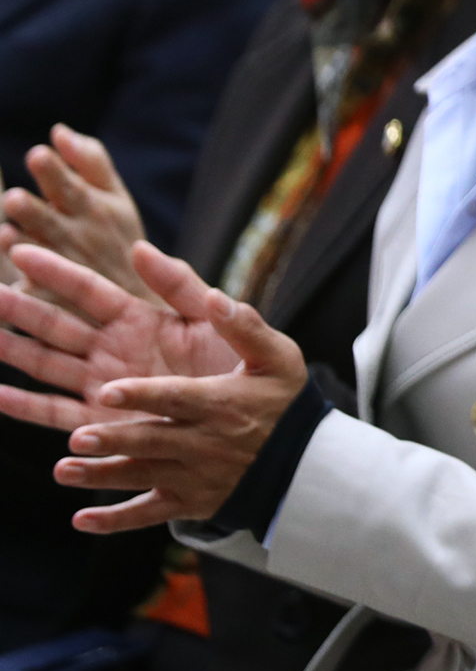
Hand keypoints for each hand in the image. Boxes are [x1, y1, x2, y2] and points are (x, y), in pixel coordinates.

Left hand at [0, 127, 148, 299]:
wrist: (134, 302)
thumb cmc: (120, 242)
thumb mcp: (118, 200)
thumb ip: (91, 163)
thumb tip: (58, 131)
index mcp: (94, 209)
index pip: (71, 186)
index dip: (53, 172)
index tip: (38, 154)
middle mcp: (76, 237)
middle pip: (46, 220)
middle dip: (30, 209)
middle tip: (14, 199)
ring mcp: (62, 269)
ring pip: (31, 255)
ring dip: (17, 244)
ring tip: (5, 235)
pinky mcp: (48, 297)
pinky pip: (25, 291)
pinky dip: (14, 287)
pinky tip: (7, 283)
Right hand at [0, 242, 241, 433]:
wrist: (256, 421)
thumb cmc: (241, 365)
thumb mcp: (214, 320)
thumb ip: (181, 285)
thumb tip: (141, 247)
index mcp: (140, 320)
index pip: (89, 290)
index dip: (55, 271)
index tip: (21, 249)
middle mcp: (115, 350)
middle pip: (56, 324)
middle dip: (19, 308)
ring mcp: (105, 386)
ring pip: (46, 364)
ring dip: (12, 351)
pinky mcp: (104, 423)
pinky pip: (56, 413)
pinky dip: (24, 406)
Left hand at [40, 245, 306, 533]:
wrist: (307, 463)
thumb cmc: (286, 401)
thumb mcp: (278, 357)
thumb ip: (245, 327)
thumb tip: (216, 297)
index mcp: (221, 403)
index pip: (176, 398)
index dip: (142, 395)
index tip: (107, 391)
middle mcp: (205, 443)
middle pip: (152, 441)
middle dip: (115, 440)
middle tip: (77, 437)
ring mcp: (196, 477)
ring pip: (143, 477)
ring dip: (102, 477)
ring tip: (64, 471)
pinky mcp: (191, 504)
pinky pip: (149, 515)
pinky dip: (115, 521)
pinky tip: (81, 520)